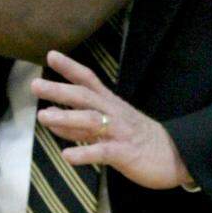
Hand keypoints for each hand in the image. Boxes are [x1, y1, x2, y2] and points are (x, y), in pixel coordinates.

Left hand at [32, 50, 191, 190]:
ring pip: (91, 121)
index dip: (70, 68)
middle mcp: (114, 114)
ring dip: (66, 118)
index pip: (89, 80)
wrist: (176, 156)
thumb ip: (79, 125)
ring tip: (43, 117)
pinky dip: (84, 153)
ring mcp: (120, 132)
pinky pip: (103, 152)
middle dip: (59, 90)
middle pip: (85, 97)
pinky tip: (67, 156)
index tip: (50, 55)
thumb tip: (52, 119)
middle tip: (35, 85)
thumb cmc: (139, 141)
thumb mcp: (108, 129)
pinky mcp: (125, 153)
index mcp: (111, 105)